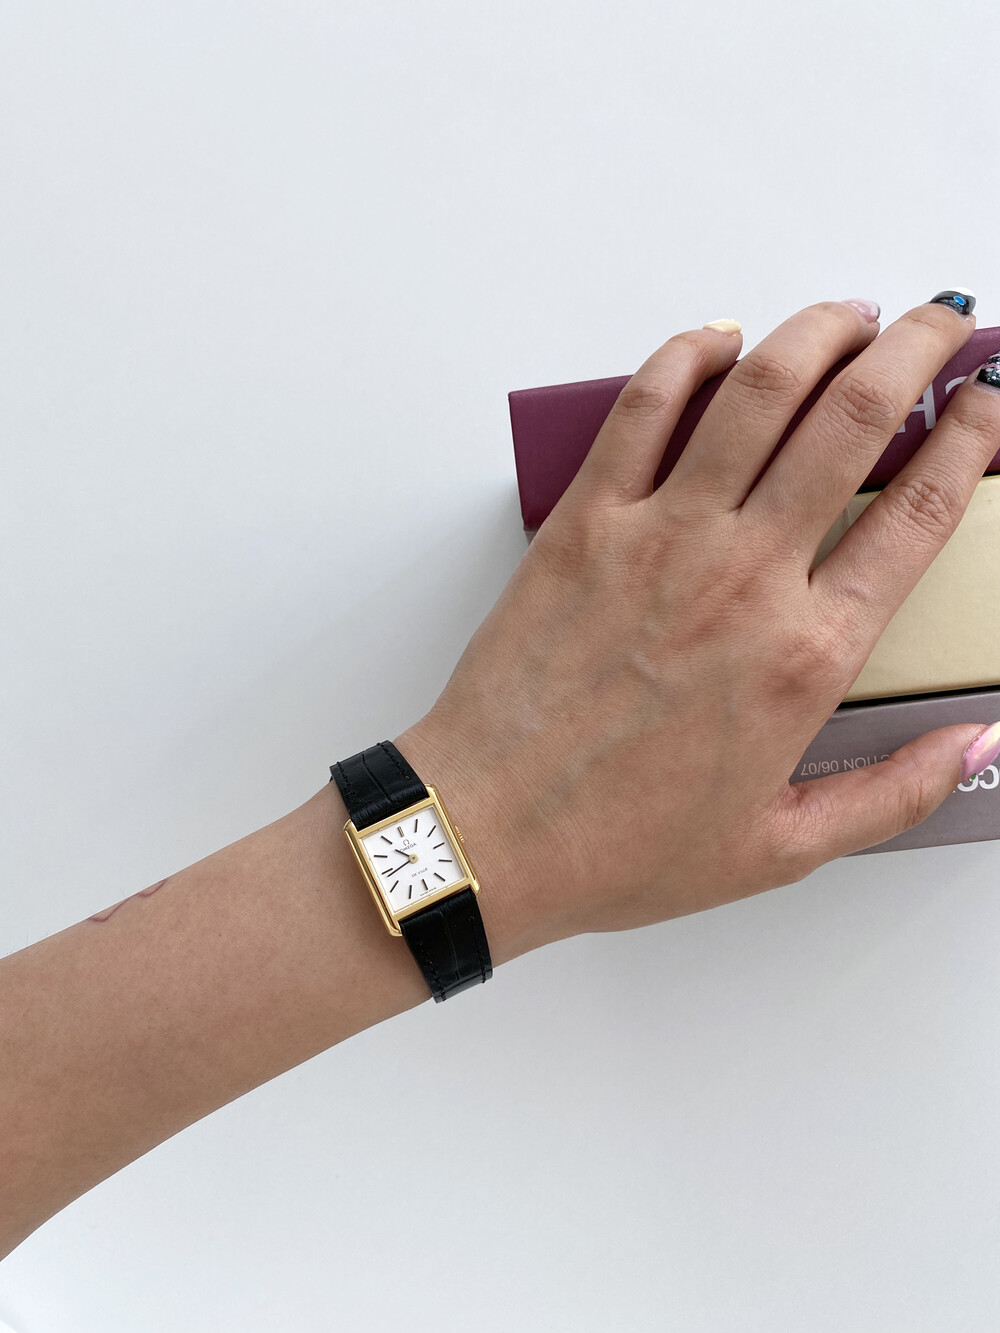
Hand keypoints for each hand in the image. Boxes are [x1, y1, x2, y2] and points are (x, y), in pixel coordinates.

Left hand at [398, 295, 999, 955]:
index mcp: (808, 657)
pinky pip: (643, 408)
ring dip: (817, 332)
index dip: (970, 440)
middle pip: (853, 421)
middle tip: (936, 321)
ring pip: (759, 393)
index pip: (919, 515)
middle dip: (912, 350)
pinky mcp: (582, 523)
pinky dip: (688, 355)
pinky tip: (720, 338)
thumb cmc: (623, 846)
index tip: (989, 402)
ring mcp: (659, 539)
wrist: (490, 833)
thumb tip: (981, 745)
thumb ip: (893, 793)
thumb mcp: (780, 848)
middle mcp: (745, 578)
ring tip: (849, 314)